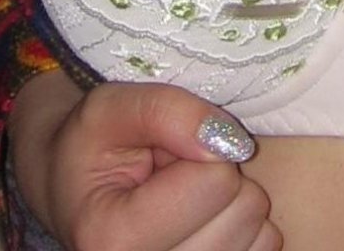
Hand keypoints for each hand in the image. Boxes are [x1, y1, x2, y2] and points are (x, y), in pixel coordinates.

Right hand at [9, 74, 279, 250]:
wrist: (77, 194)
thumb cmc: (92, 147)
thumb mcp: (111, 107)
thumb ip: (167, 112)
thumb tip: (230, 143)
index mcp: (112, 240)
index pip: (214, 181)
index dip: (200, 146)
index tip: (162, 153)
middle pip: (244, 209)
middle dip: (218, 176)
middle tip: (172, 175)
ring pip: (261, 232)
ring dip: (230, 202)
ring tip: (183, 197)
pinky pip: (266, 247)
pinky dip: (244, 226)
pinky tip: (202, 219)